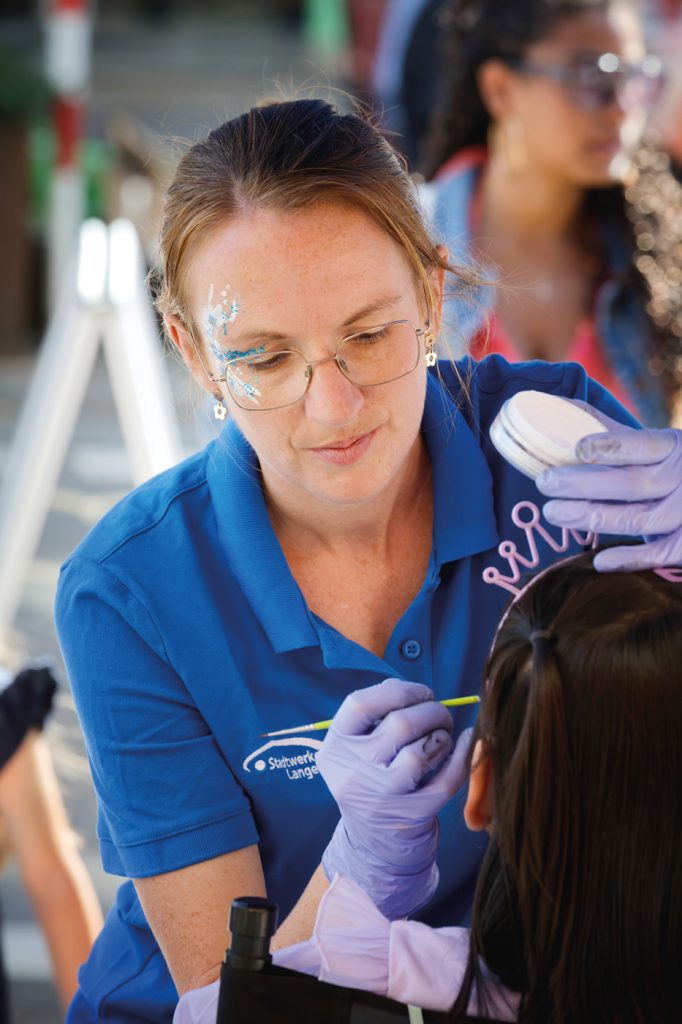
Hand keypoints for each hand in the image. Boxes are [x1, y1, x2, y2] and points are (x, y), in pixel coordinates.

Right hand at [317, 678, 471, 918]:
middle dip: (431, 711)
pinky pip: (446, 779)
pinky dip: (462, 755)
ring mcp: (383, 798)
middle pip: (400, 725)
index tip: (419, 692)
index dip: (397, 690)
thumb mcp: (354, 750)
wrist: (373, 844)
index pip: (361, 704)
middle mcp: (354, 773)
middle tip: (439, 713)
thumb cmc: (369, 778)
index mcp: (335, 748)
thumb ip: (375, 717)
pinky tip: (468, 741)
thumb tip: (414, 691)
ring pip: (422, 752)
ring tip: (442, 736)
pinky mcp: (413, 815)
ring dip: (442, 736)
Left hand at [536, 408, 681, 571]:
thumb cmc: (670, 467)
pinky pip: (658, 554)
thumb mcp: (653, 445)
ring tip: (553, 512)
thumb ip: (612, 432)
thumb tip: (560, 407)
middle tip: (544, 483)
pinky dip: (628, 558)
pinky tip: (599, 561)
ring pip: (636, 518)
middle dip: (583, 484)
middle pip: (630, 483)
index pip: (642, 444)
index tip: (577, 448)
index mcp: (672, 446)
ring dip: (591, 517)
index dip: (611, 446)